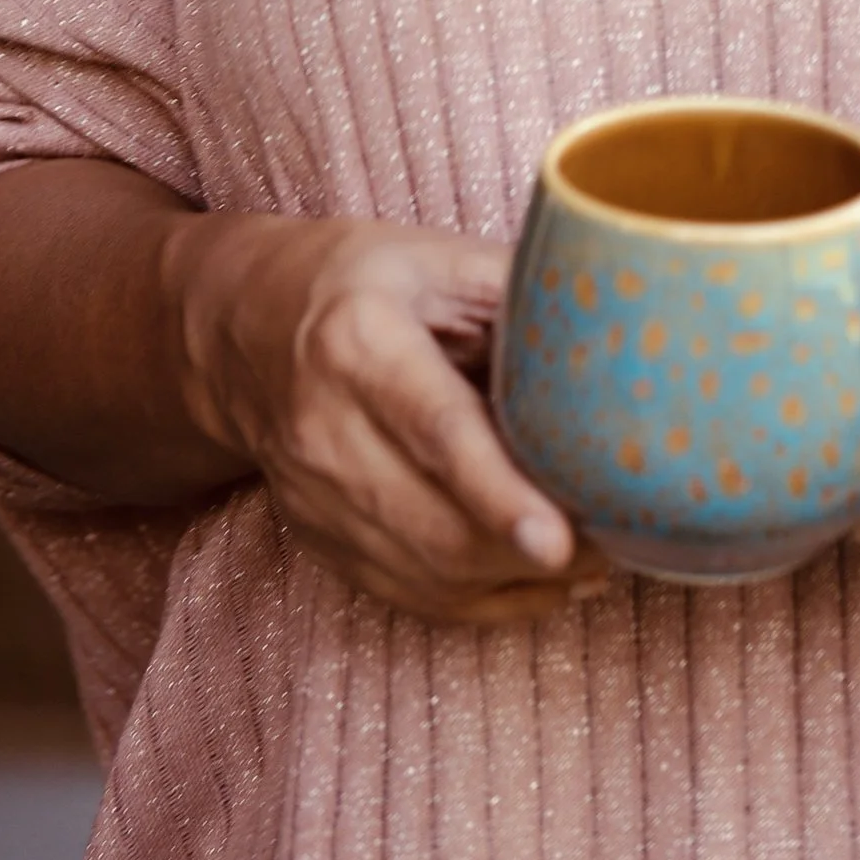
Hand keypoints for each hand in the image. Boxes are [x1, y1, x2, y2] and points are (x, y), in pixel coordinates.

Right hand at [162, 211, 608, 626]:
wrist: (241, 332)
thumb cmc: (358, 281)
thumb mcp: (434, 259)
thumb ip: (518, 292)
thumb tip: (619, 328)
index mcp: (359, 344)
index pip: (437, 432)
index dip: (499, 492)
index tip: (558, 538)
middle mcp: (326, 432)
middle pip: (437, 523)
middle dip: (534, 551)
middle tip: (619, 540)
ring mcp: (316, 500)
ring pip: (428, 574)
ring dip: (519, 582)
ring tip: (599, 561)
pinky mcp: (320, 542)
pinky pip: (411, 596)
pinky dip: (484, 601)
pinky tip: (544, 582)